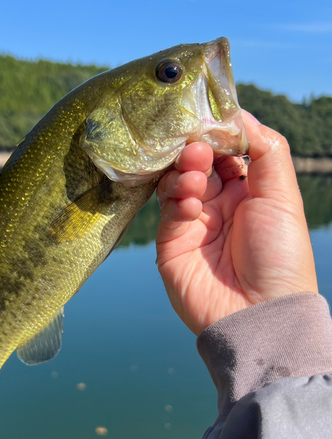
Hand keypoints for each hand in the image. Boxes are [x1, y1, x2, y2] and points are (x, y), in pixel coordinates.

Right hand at [156, 111, 317, 334]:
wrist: (259, 314)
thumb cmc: (280, 257)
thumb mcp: (282, 198)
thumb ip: (266, 151)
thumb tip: (241, 114)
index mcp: (247, 193)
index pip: (225, 153)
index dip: (218, 136)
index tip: (211, 120)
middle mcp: (218, 205)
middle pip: (197, 164)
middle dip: (196, 150)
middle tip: (197, 147)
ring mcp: (193, 223)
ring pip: (177, 182)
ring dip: (183, 172)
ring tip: (195, 176)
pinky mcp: (171, 241)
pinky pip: (167, 211)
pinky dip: (176, 199)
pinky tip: (190, 203)